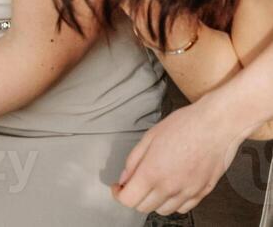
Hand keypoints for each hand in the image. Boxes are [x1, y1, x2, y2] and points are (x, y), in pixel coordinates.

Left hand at [112, 94, 248, 214]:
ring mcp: (189, 192)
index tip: (118, 187)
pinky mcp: (203, 192)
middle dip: (134, 196)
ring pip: (163, 211)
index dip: (119, 194)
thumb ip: (134, 161)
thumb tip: (124, 178)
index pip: (128, 200)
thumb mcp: (149, 137)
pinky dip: (174, 202)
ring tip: (153, 184)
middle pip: (144, 207)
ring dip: (154, 201)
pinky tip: (171, 187)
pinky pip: (183, 208)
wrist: (217, 125)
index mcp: (153, 172)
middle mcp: (171, 187)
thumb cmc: (185, 125)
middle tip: (134, 183)